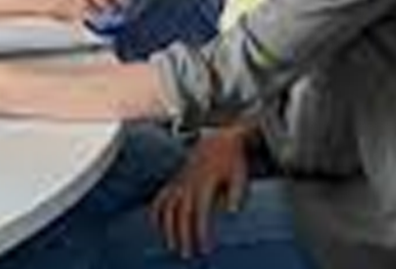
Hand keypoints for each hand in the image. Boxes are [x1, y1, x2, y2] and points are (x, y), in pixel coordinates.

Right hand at [150, 126, 250, 258]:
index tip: (204, 248)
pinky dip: (155, 212)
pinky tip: (156, 225)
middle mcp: (187, 183)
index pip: (199, 212)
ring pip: (167, 207)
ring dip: (168, 228)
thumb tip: (234, 212)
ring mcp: (178, 181)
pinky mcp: (174, 181)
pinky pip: (160, 197)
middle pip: (180, 213)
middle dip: (182, 235)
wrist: (219, 140)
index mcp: (204, 183)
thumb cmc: (232, 160)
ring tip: (171, 246)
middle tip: (187, 254)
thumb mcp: (240, 175)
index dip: (201, 231)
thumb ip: (236, 194)